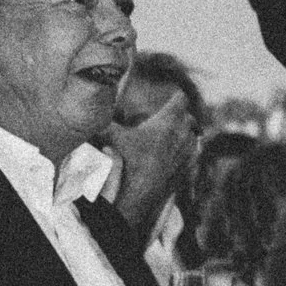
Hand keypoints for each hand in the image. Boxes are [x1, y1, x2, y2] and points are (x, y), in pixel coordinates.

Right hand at [106, 87, 197, 231]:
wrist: (143, 190)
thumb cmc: (130, 160)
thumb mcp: (113, 137)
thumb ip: (104, 122)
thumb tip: (92, 112)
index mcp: (168, 121)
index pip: (181, 99)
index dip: (177, 95)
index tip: (174, 95)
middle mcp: (183, 132)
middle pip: (188, 116)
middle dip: (181, 114)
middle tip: (172, 115)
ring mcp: (189, 149)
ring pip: (193, 134)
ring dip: (186, 132)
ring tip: (176, 133)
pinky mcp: (190, 165)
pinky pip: (194, 153)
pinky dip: (188, 150)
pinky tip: (179, 152)